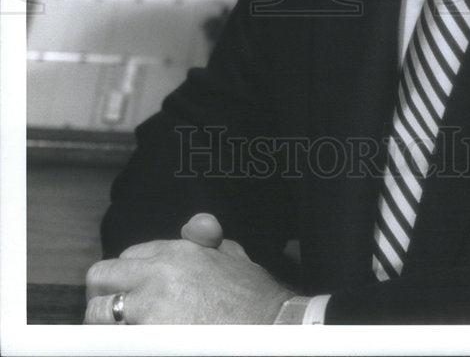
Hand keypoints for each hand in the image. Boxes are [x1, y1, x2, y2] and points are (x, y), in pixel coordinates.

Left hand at [84, 214, 291, 323]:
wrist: (271, 328)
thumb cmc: (254, 297)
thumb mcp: (230, 255)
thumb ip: (204, 239)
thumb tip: (193, 227)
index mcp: (176, 251)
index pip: (127, 257)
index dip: (127, 277)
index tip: (132, 294)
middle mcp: (157, 273)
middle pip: (101, 276)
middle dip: (102, 295)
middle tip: (112, 316)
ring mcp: (149, 306)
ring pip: (96, 311)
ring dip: (101, 324)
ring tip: (117, 336)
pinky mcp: (147, 336)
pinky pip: (109, 340)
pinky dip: (112, 343)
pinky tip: (130, 345)